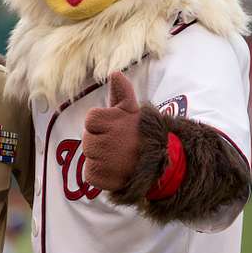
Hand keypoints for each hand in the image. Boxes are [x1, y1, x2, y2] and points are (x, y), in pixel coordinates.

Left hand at [82, 71, 141, 190]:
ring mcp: (107, 162)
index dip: (101, 125)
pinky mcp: (106, 180)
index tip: (117, 130)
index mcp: (113, 122)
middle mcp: (109, 142)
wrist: (164, 163)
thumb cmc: (143, 134)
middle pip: (87, 140)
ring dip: (99, 158)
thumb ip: (121, 93)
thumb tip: (115, 73)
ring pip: (88, 157)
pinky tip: (115, 170)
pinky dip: (99, 174)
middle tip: (119, 145)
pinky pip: (90, 175)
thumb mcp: (133, 111)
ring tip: (118, 157)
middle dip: (100, 142)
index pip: (90, 120)